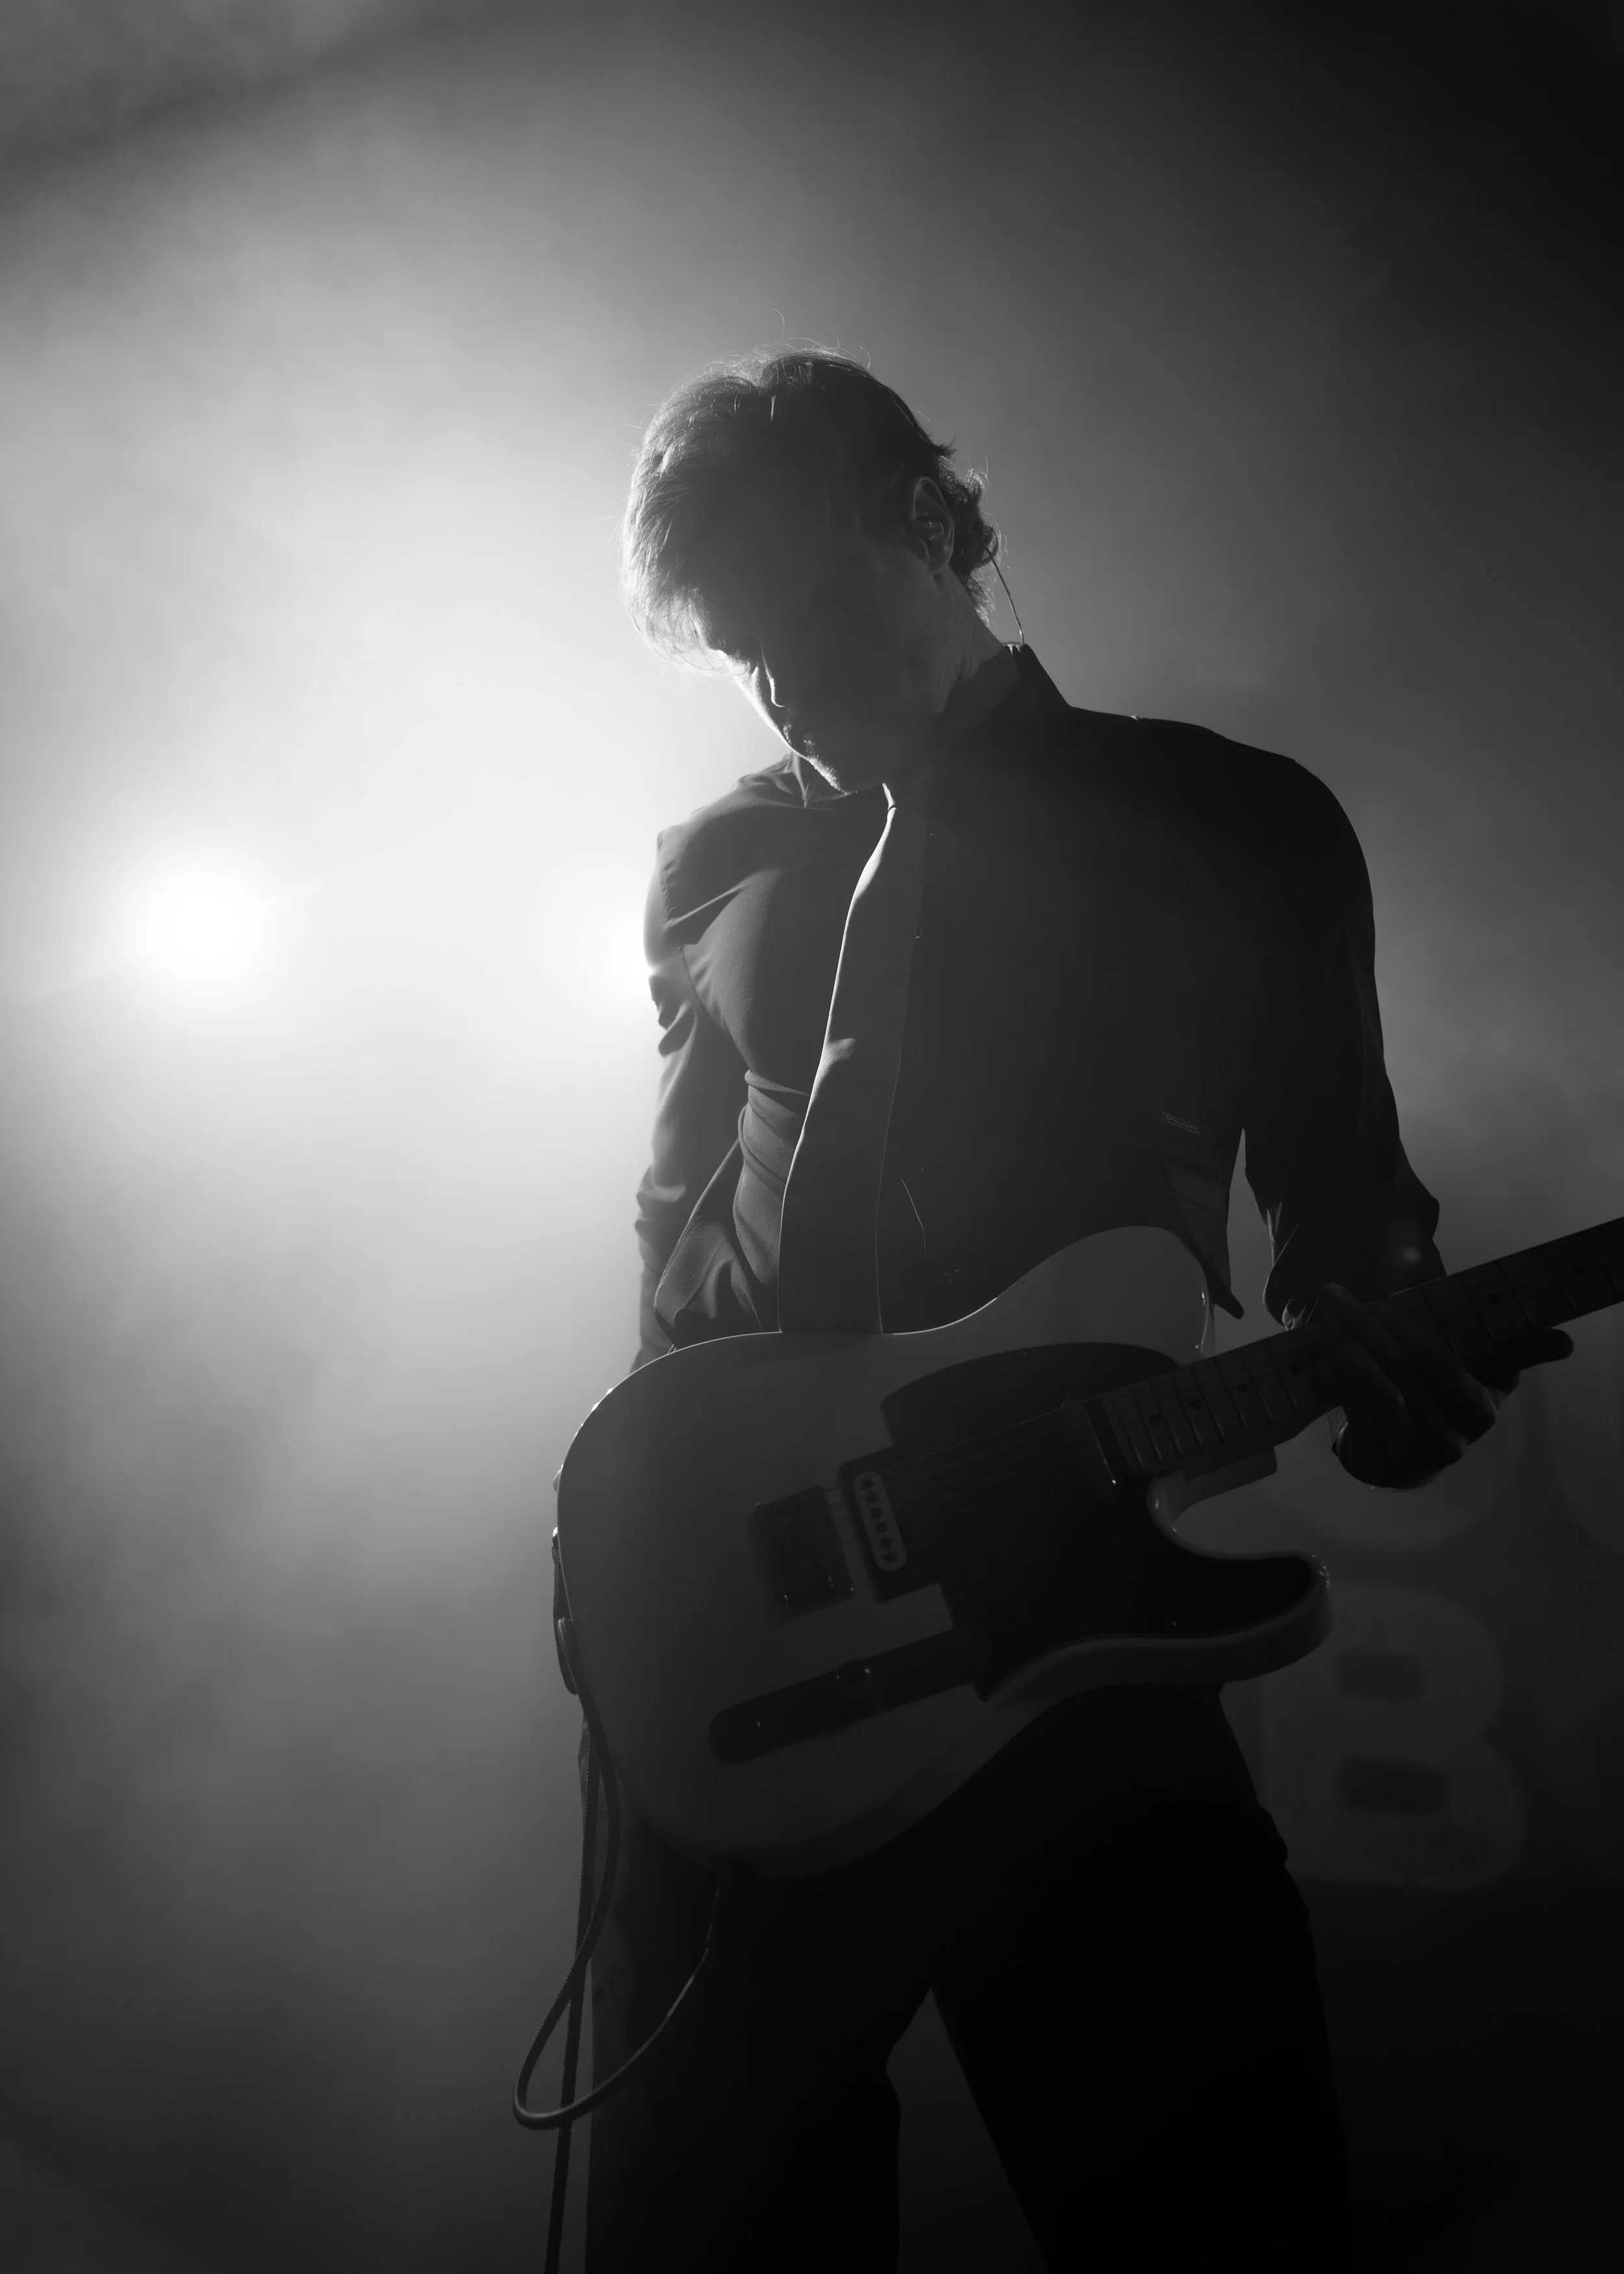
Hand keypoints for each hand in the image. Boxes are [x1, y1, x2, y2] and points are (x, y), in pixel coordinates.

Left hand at [1305, 1282, 1573, 1489]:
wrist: (1391, 1452)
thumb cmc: (1425, 1391)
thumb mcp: (1460, 1362)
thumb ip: (1506, 1345)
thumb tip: (1564, 1343)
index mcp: (1487, 1398)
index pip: (1483, 1357)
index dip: (1447, 1327)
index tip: (1411, 1304)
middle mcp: (1466, 1429)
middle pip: (1424, 1365)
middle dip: (1379, 1325)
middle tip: (1339, 1296)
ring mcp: (1429, 1450)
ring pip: (1394, 1389)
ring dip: (1357, 1349)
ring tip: (1330, 1322)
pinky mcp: (1391, 1464)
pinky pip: (1367, 1414)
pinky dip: (1343, 1380)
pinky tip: (1324, 1358)